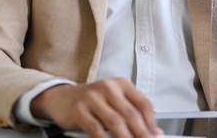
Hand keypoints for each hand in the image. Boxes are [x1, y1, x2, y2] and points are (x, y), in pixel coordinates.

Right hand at [30, 78, 162, 137]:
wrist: (60, 97)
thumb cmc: (91, 101)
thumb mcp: (113, 101)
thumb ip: (132, 112)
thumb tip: (154, 132)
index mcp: (120, 84)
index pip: (143, 103)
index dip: (152, 122)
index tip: (156, 135)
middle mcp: (107, 88)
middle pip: (131, 115)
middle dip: (142, 134)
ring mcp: (92, 98)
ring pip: (115, 123)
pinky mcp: (79, 110)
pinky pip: (96, 130)